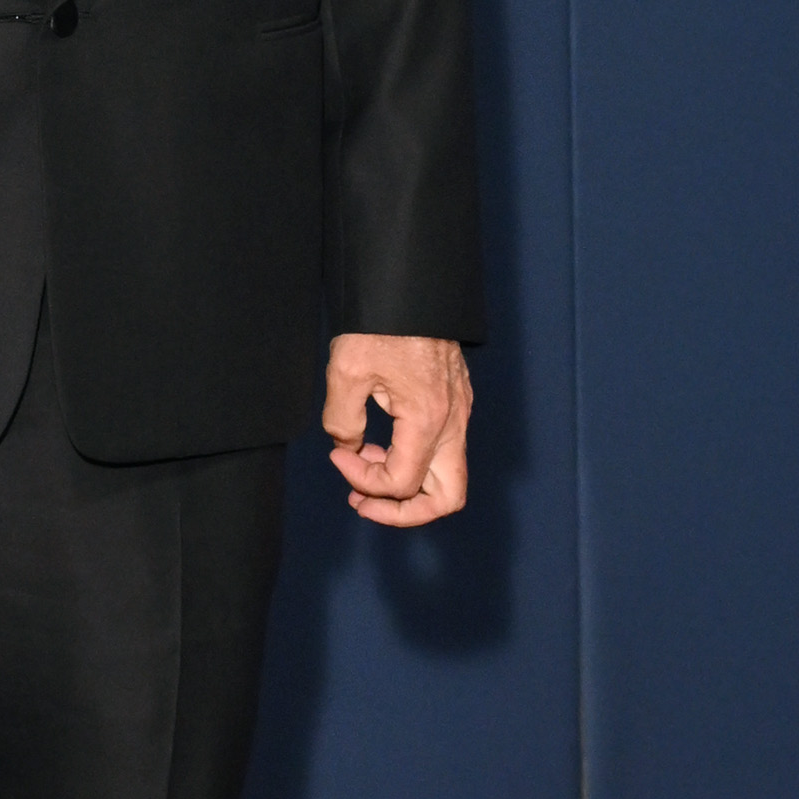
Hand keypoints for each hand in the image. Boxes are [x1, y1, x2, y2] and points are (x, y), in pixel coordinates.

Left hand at [323, 334, 470, 528]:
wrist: (411, 286)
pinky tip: (381, 444)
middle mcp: (453, 422)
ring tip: (366, 471)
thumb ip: (342, 421)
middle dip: (404, 511)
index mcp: (428, 420)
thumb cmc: (381, 323)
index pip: (402, 484)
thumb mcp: (346, 371)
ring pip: (448, 478)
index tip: (338, 457)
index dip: (364, 482)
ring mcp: (460, 413)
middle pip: (447, 498)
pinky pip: (444, 451)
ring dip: (407, 486)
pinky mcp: (457, 403)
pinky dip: (414, 461)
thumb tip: (348, 446)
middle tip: (364, 499)